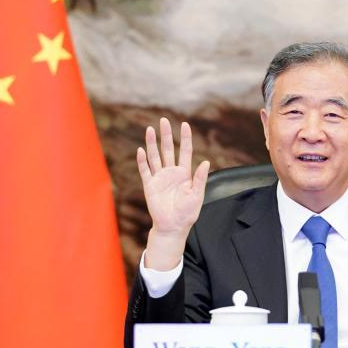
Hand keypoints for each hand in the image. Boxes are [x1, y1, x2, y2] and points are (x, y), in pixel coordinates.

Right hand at [137, 118, 209, 269]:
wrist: (173, 227)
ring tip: (150, 129)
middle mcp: (171, 172)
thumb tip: (206, 161)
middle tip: (163, 120)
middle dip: (166, 135)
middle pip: (168, 149)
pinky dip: (142, 161)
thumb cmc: (187, 213)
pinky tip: (141, 150)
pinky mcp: (149, 186)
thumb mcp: (197, 195)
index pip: (185, 151)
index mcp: (184, 173)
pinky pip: (145, 170)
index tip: (184, 124)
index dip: (185, 138)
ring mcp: (159, 178)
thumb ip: (200, 179)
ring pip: (155, 156)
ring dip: (152, 143)